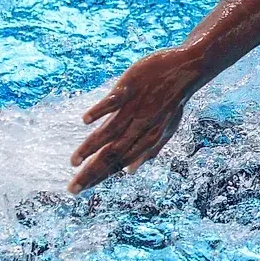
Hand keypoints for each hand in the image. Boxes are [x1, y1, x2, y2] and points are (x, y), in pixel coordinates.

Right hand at [68, 47, 202, 193]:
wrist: (188, 71)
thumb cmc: (173, 102)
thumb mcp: (166, 130)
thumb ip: (148, 152)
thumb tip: (129, 172)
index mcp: (146, 138)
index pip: (119, 163)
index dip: (100, 177)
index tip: (80, 190)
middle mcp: (139, 127)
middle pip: (111, 154)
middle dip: (90, 173)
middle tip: (71, 189)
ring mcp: (135, 107)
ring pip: (110, 131)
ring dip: (90, 147)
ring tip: (74, 162)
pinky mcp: (131, 87)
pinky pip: (113, 100)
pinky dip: (100, 110)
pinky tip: (85, 120)